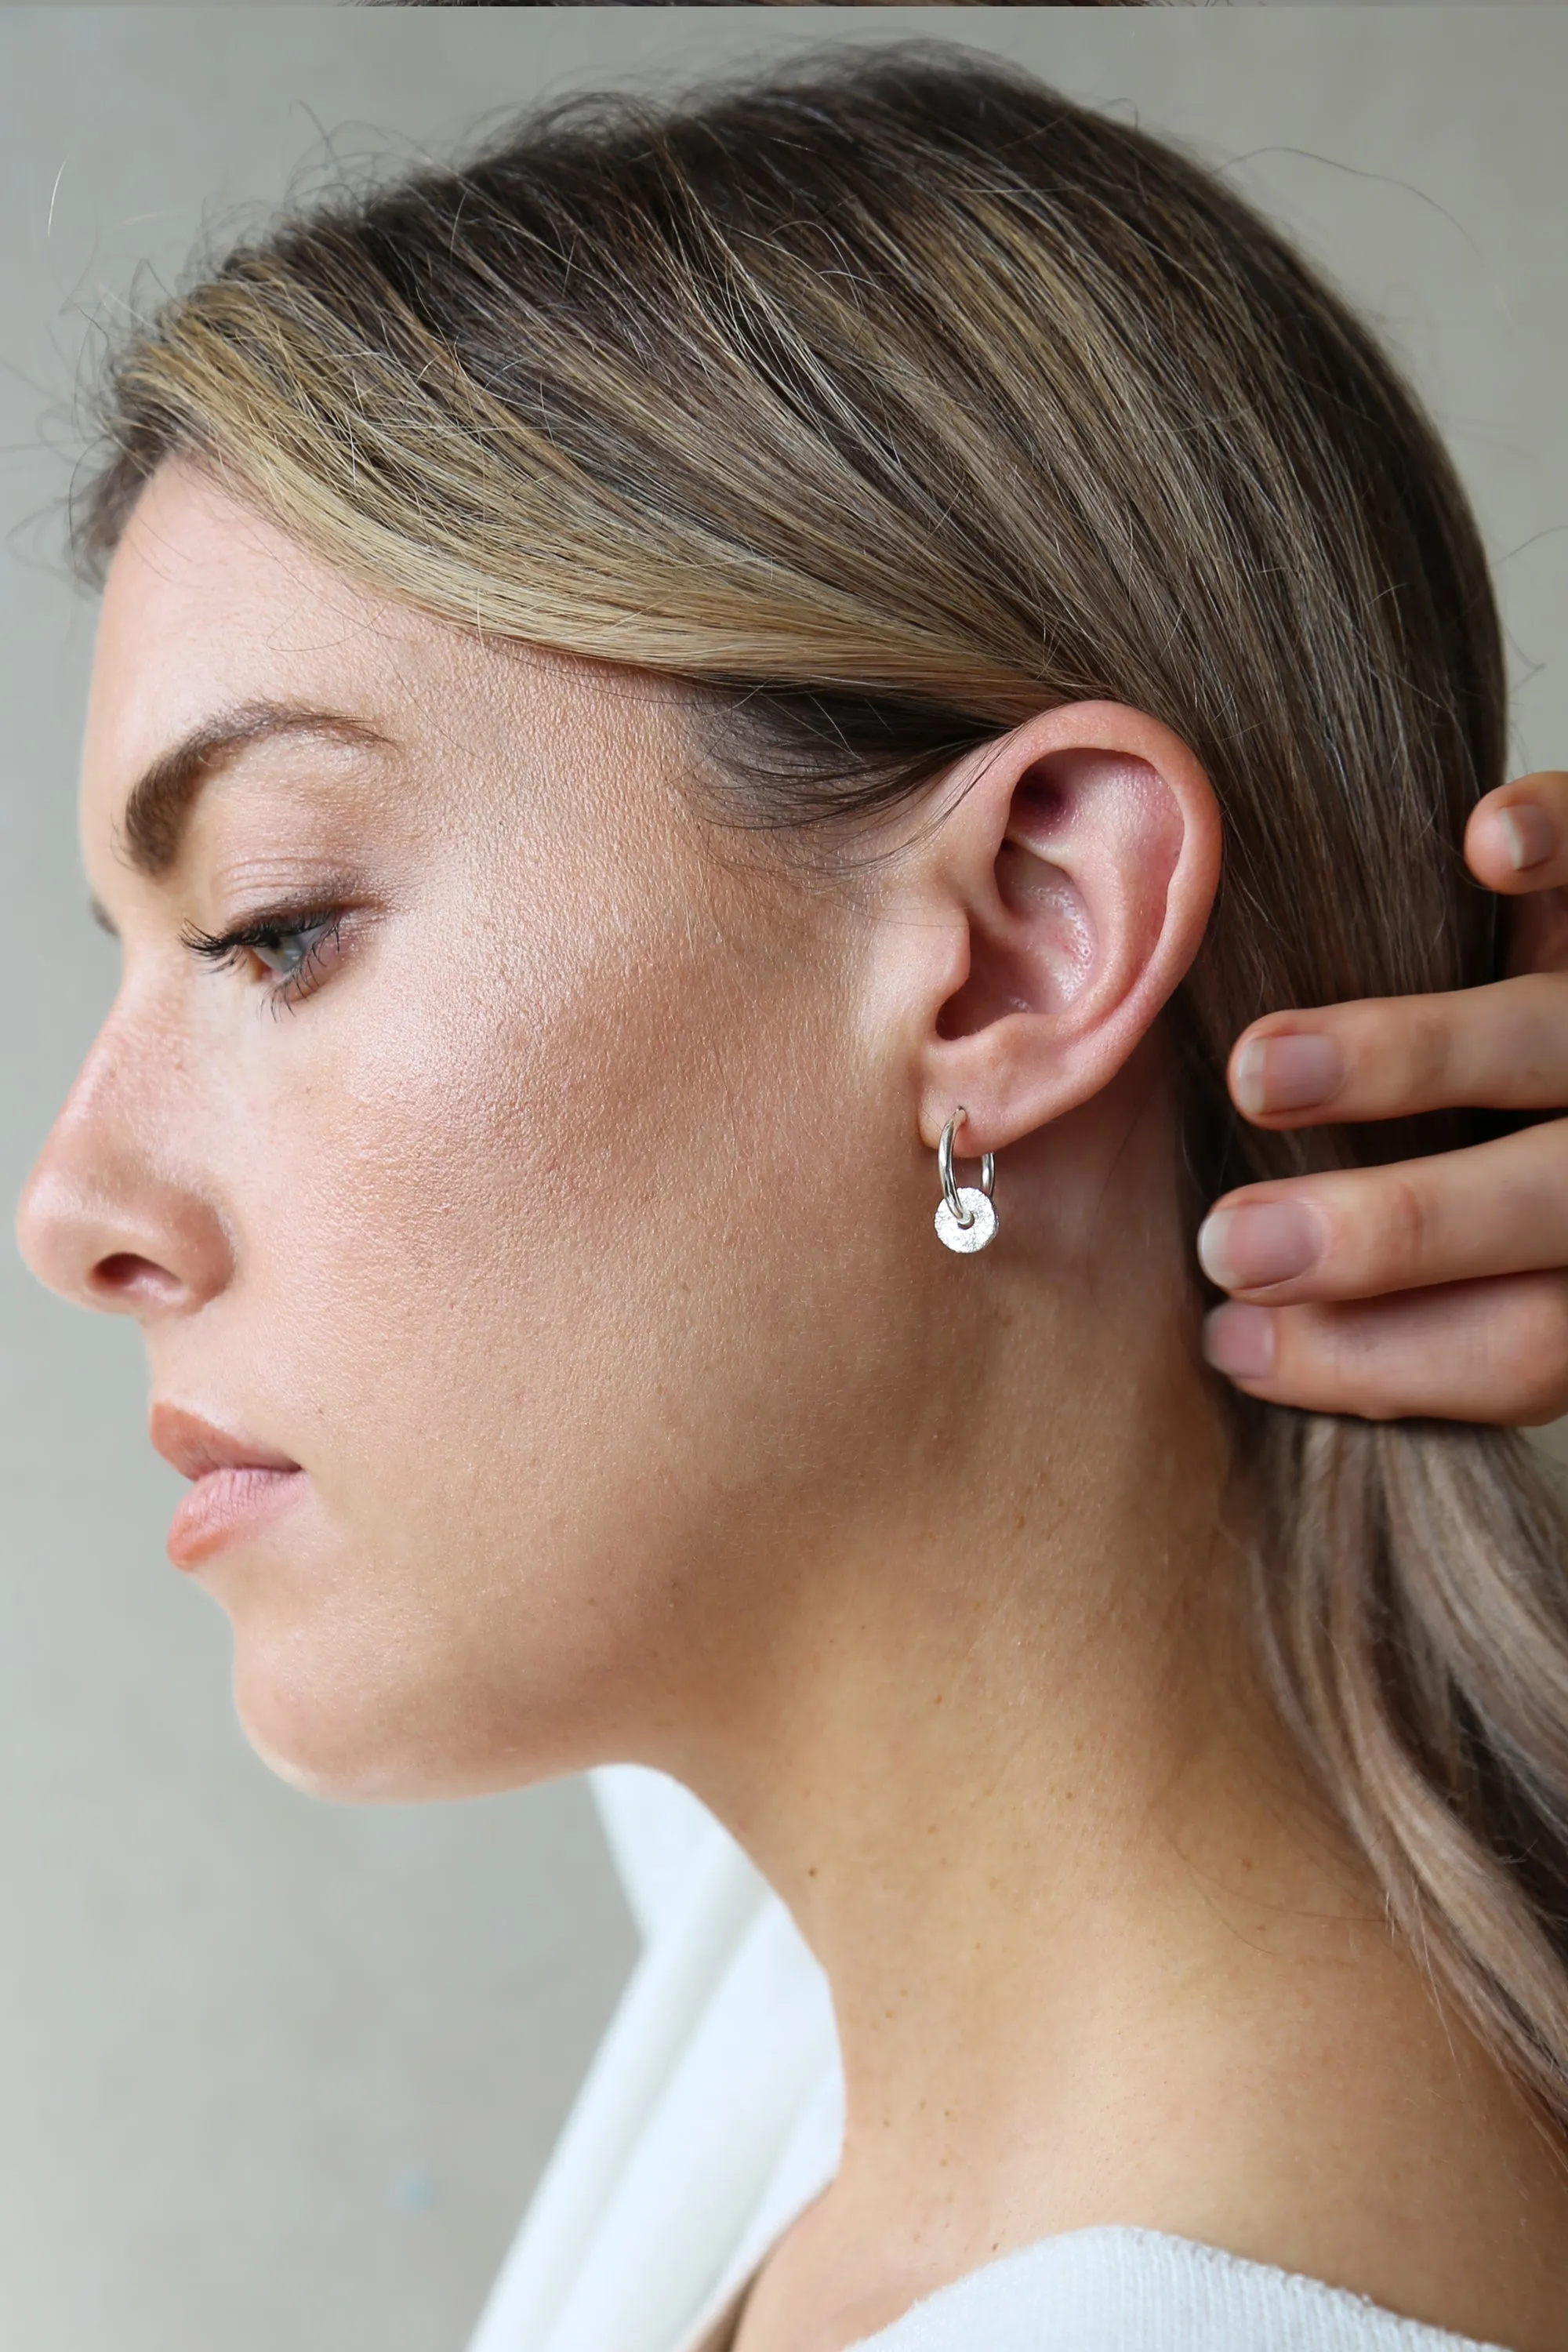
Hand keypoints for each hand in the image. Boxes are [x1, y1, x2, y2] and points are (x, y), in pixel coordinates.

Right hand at [1199, 773, 1567, 1424]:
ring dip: (1401, 1053)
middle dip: (1385, 1232)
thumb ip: (1427, 1304)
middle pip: (1541, 1203)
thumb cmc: (1526, 1198)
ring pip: (1546, 1036)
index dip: (1376, 1363)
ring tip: (1259, 1070)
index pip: (1525, 1344)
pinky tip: (1487, 844)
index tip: (1233, 1342)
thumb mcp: (1507, 1273)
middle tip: (1232, 1244)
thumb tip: (1242, 1339)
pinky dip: (1562, 844)